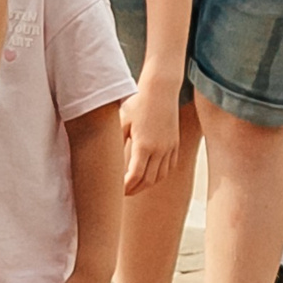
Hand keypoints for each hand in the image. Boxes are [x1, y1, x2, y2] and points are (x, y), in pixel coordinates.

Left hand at [121, 78, 181, 194]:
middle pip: (148, 181)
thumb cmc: (138, 102)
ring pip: (160, 176)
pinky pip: (169, 167)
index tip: (117, 190)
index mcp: (144, 145)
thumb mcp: (122, 121)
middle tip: (123, 192)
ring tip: (136, 185)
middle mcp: (159, 149)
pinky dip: (160, 175)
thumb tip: (108, 158)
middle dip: (135, 189)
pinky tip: (151, 174)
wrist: (160, 89)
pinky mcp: (175, 144)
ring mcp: (169, 147)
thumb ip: (117, 141)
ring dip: (148, 184)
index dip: (125, 187)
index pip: (135, 176)